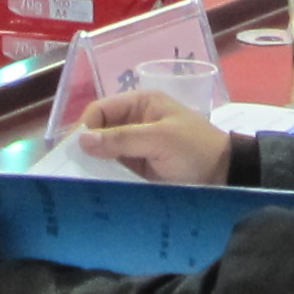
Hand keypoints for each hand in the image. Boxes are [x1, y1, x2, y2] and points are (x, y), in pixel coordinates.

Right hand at [74, 88, 232, 186]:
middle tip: (68, 170)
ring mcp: (136, 147)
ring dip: (92, 166)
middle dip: (85, 149)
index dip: (84, 127)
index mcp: (141, 104)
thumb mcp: (161, 138)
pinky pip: (114, 171)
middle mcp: (134, 122)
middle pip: (98, 132)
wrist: (225, 177)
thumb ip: (123, 138)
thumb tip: (82, 140)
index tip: (71, 151)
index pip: (101, 110)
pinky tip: (92, 189)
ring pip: (104, 153)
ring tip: (76, 182)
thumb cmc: (195, 149)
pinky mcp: (138, 170)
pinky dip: (103, 178)